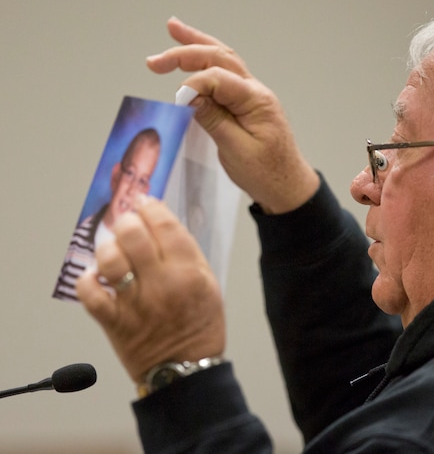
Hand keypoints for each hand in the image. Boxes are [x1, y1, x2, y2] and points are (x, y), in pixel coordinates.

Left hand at [76, 197, 224, 382]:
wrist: (186, 369)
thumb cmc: (200, 324)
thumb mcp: (208, 282)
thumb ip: (186, 253)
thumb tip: (159, 224)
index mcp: (190, 271)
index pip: (165, 225)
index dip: (150, 207)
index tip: (144, 203)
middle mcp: (162, 283)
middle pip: (132, 234)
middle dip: (126, 221)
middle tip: (127, 223)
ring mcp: (135, 303)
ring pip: (109, 259)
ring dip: (108, 248)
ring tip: (113, 249)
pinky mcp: (113, 321)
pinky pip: (89, 294)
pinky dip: (88, 280)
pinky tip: (97, 277)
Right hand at [146, 17, 319, 213]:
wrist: (288, 187)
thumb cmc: (268, 173)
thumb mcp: (237, 151)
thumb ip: (213, 120)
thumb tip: (188, 96)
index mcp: (256, 101)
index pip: (219, 78)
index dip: (193, 85)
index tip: (176, 103)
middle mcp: (255, 92)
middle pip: (220, 58)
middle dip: (187, 52)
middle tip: (156, 60)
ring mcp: (252, 96)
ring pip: (223, 61)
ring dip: (197, 46)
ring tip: (174, 30)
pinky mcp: (246, 104)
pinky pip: (225, 76)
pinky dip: (206, 63)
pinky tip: (193, 56)